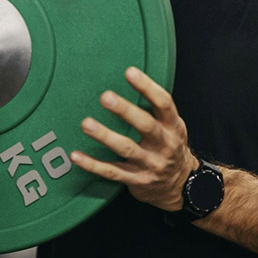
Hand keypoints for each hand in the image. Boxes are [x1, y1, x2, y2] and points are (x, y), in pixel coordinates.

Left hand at [71, 66, 199, 211]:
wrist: (180, 185)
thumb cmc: (170, 147)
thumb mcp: (172, 126)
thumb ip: (156, 108)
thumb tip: (132, 78)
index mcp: (173, 127)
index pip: (163, 103)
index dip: (147, 87)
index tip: (130, 72)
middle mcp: (163, 145)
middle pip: (145, 126)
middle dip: (125, 111)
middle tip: (105, 97)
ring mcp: (150, 164)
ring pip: (126, 149)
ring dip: (105, 136)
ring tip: (86, 124)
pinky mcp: (136, 180)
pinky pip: (112, 172)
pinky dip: (93, 164)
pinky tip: (77, 156)